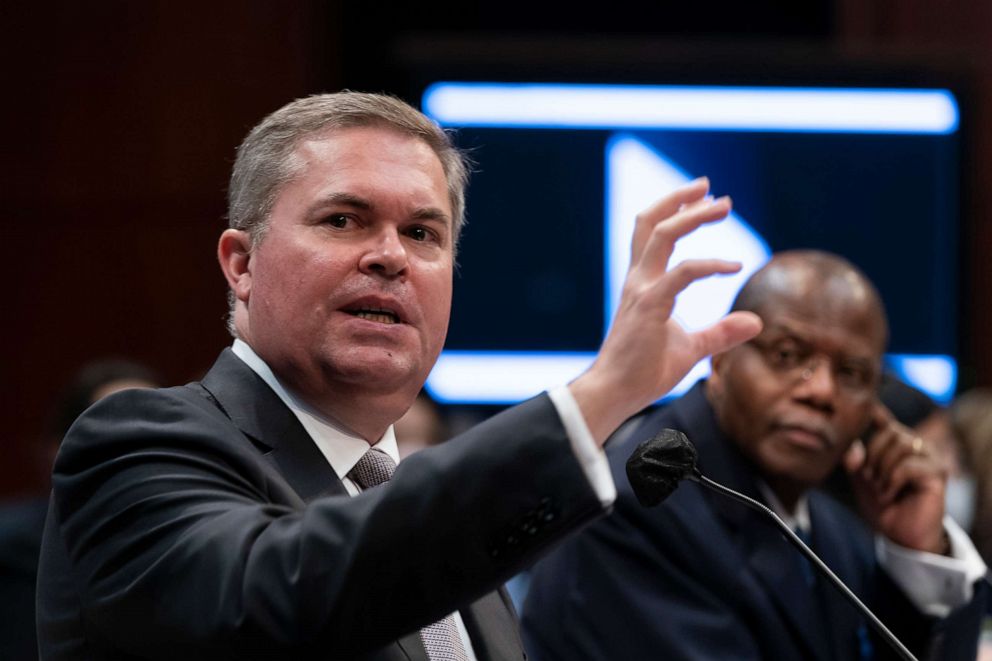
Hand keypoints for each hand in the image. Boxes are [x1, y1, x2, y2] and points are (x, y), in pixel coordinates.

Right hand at [569, 178, 761, 443]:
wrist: (616, 393)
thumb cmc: (645, 371)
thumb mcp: (692, 348)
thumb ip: (721, 333)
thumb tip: (757, 322)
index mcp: (643, 284)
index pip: (652, 234)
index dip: (675, 210)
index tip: (705, 199)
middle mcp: (639, 280)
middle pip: (652, 222)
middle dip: (681, 200)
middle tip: (712, 188)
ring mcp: (642, 290)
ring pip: (662, 235)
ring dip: (692, 215)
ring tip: (722, 205)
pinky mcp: (650, 306)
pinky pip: (683, 273)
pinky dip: (710, 264)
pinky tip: (734, 266)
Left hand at [843, 402, 947, 553]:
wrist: (900, 534)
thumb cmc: (883, 504)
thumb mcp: (861, 479)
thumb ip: (854, 460)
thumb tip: (852, 449)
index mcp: (898, 445)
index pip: (886, 422)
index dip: (876, 412)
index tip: (868, 407)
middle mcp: (917, 447)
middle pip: (891, 432)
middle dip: (874, 456)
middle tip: (871, 480)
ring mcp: (930, 458)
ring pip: (901, 445)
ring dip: (883, 469)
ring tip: (880, 488)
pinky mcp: (937, 474)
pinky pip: (909, 465)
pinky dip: (893, 480)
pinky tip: (889, 493)